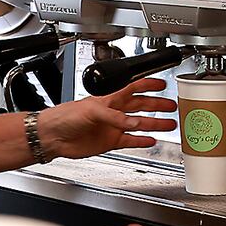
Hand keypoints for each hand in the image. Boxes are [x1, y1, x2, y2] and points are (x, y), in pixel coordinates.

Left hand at [37, 78, 175, 159]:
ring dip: (154, 123)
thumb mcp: (91, 110)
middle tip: (172, 106)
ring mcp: (112, 127)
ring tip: (169, 124)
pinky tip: (152, 140)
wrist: (52, 135)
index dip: (148, 84)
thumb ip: (114, 116)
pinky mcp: (109, 142)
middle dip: (157, 105)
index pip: (133, 87)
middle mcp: (112, 112)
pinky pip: (129, 140)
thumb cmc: (65, 116)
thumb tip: (133, 122)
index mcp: (109, 98)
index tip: (162, 83)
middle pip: (140, 106)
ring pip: (139, 124)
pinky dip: (141, 140)